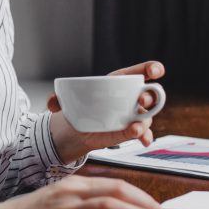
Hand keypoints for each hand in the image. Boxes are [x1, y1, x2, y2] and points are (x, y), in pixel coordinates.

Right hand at [0, 176, 168, 208]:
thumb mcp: (58, 203)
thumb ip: (84, 206)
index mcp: (73, 184)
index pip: (116, 184)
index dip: (141, 195)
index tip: (157, 207)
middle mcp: (71, 191)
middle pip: (118, 191)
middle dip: (146, 203)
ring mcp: (64, 207)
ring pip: (109, 205)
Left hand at [47, 60, 165, 161]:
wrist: (77, 128)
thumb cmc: (79, 106)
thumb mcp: (67, 99)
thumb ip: (57, 98)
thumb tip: (51, 102)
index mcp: (120, 82)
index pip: (140, 72)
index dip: (151, 68)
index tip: (156, 70)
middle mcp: (131, 98)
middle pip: (149, 94)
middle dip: (150, 96)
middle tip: (140, 100)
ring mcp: (133, 115)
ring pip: (147, 116)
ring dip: (145, 121)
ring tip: (136, 127)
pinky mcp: (129, 131)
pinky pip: (143, 133)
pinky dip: (144, 136)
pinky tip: (143, 140)